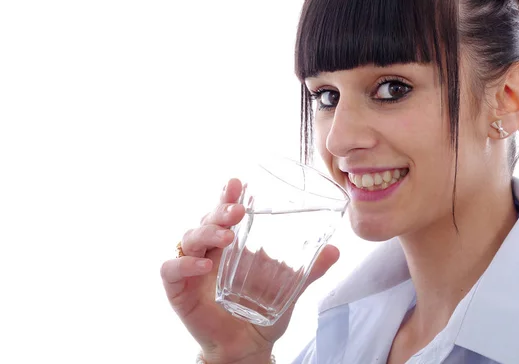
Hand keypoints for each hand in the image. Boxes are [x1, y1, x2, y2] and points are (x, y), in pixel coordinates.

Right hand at [160, 178, 339, 362]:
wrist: (246, 348)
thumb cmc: (261, 313)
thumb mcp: (288, 289)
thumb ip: (309, 271)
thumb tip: (335, 250)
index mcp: (230, 244)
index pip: (224, 212)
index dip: (227, 196)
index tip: (237, 182)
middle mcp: (208, 251)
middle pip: (206, 219)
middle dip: (219, 210)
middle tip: (238, 210)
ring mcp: (191, 269)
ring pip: (189, 238)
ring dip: (207, 233)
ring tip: (228, 237)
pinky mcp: (178, 290)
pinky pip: (171, 270)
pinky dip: (185, 265)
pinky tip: (204, 267)